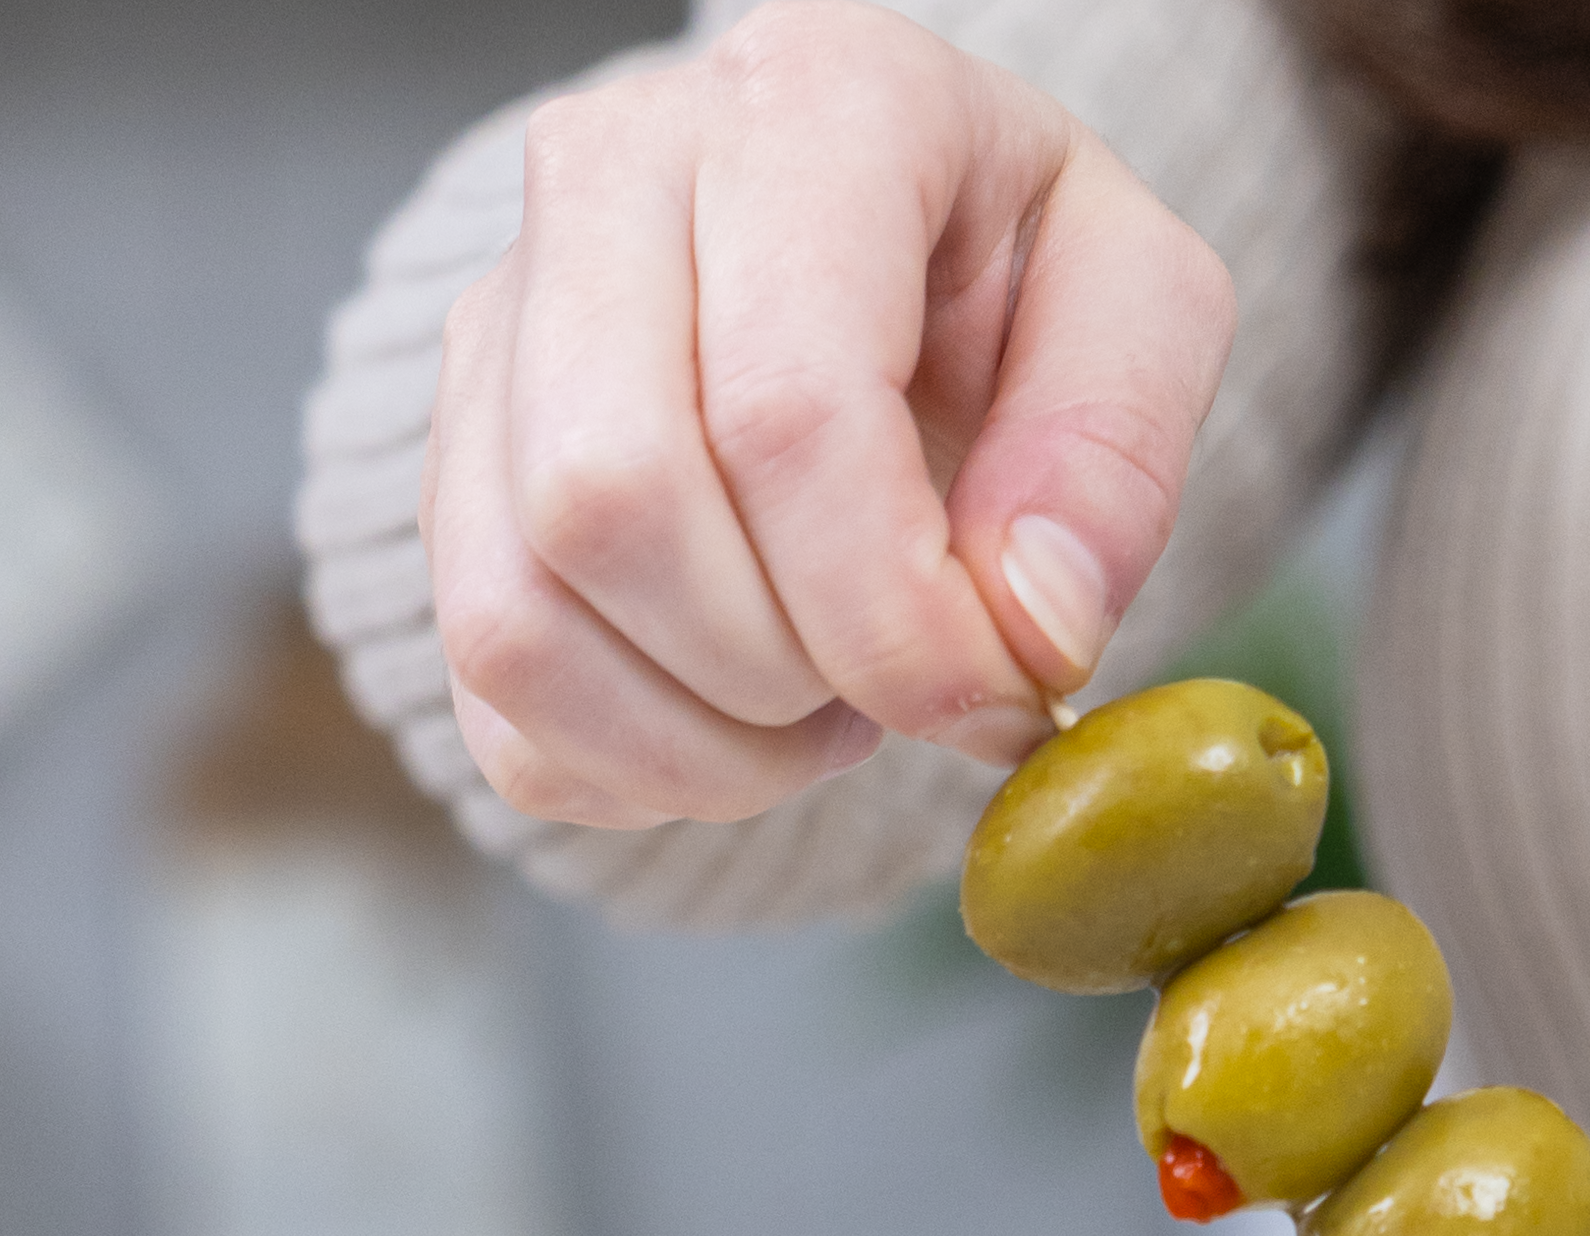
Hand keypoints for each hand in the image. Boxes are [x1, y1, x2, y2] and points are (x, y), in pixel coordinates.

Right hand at [425, 0, 1234, 828]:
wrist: (875, 262)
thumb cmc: (1005, 279)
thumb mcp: (1138, 306)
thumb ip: (1113, 458)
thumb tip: (1029, 625)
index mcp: (805, 109)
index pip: (786, 410)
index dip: (891, 617)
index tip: (989, 694)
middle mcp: (605, 180)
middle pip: (615, 505)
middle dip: (781, 674)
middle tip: (892, 690)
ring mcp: (498, 334)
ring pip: (520, 620)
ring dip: (701, 744)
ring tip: (818, 709)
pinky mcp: (452, 475)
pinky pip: (494, 697)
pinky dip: (632, 771)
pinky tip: (736, 723)